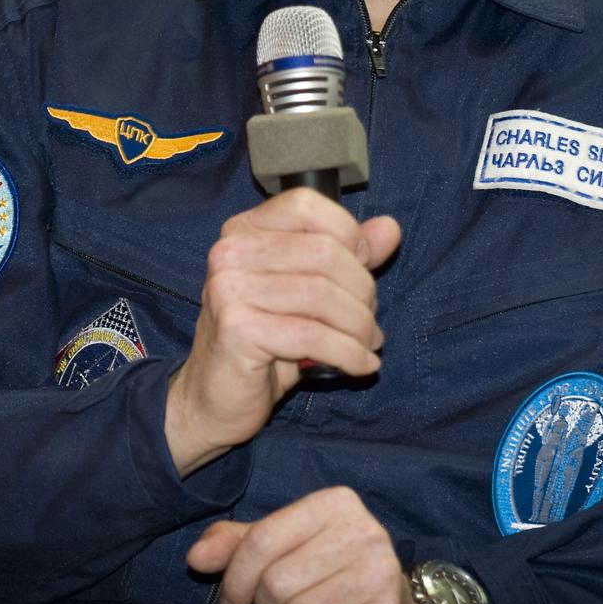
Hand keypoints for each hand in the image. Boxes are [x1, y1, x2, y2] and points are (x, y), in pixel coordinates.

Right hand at [165, 188, 400, 475]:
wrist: (213, 398)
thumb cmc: (264, 341)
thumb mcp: (308, 292)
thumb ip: (347, 256)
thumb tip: (389, 228)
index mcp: (245, 229)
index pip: (307, 205)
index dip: (349, 235)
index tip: (366, 270)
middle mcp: (231, 250)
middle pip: (324, 252)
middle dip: (362, 292)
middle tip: (370, 323)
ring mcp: (228, 287)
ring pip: (322, 295)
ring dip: (359, 326)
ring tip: (367, 345)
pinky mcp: (236, 327)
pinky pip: (312, 335)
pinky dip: (349, 353)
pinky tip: (361, 365)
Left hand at [186, 486, 419, 603]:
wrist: (387, 598)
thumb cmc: (325, 569)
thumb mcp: (284, 545)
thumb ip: (239, 544)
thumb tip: (196, 557)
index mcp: (336, 502)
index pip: (261, 540)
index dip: (234, 580)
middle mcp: (364, 529)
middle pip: (277, 582)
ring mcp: (379, 571)